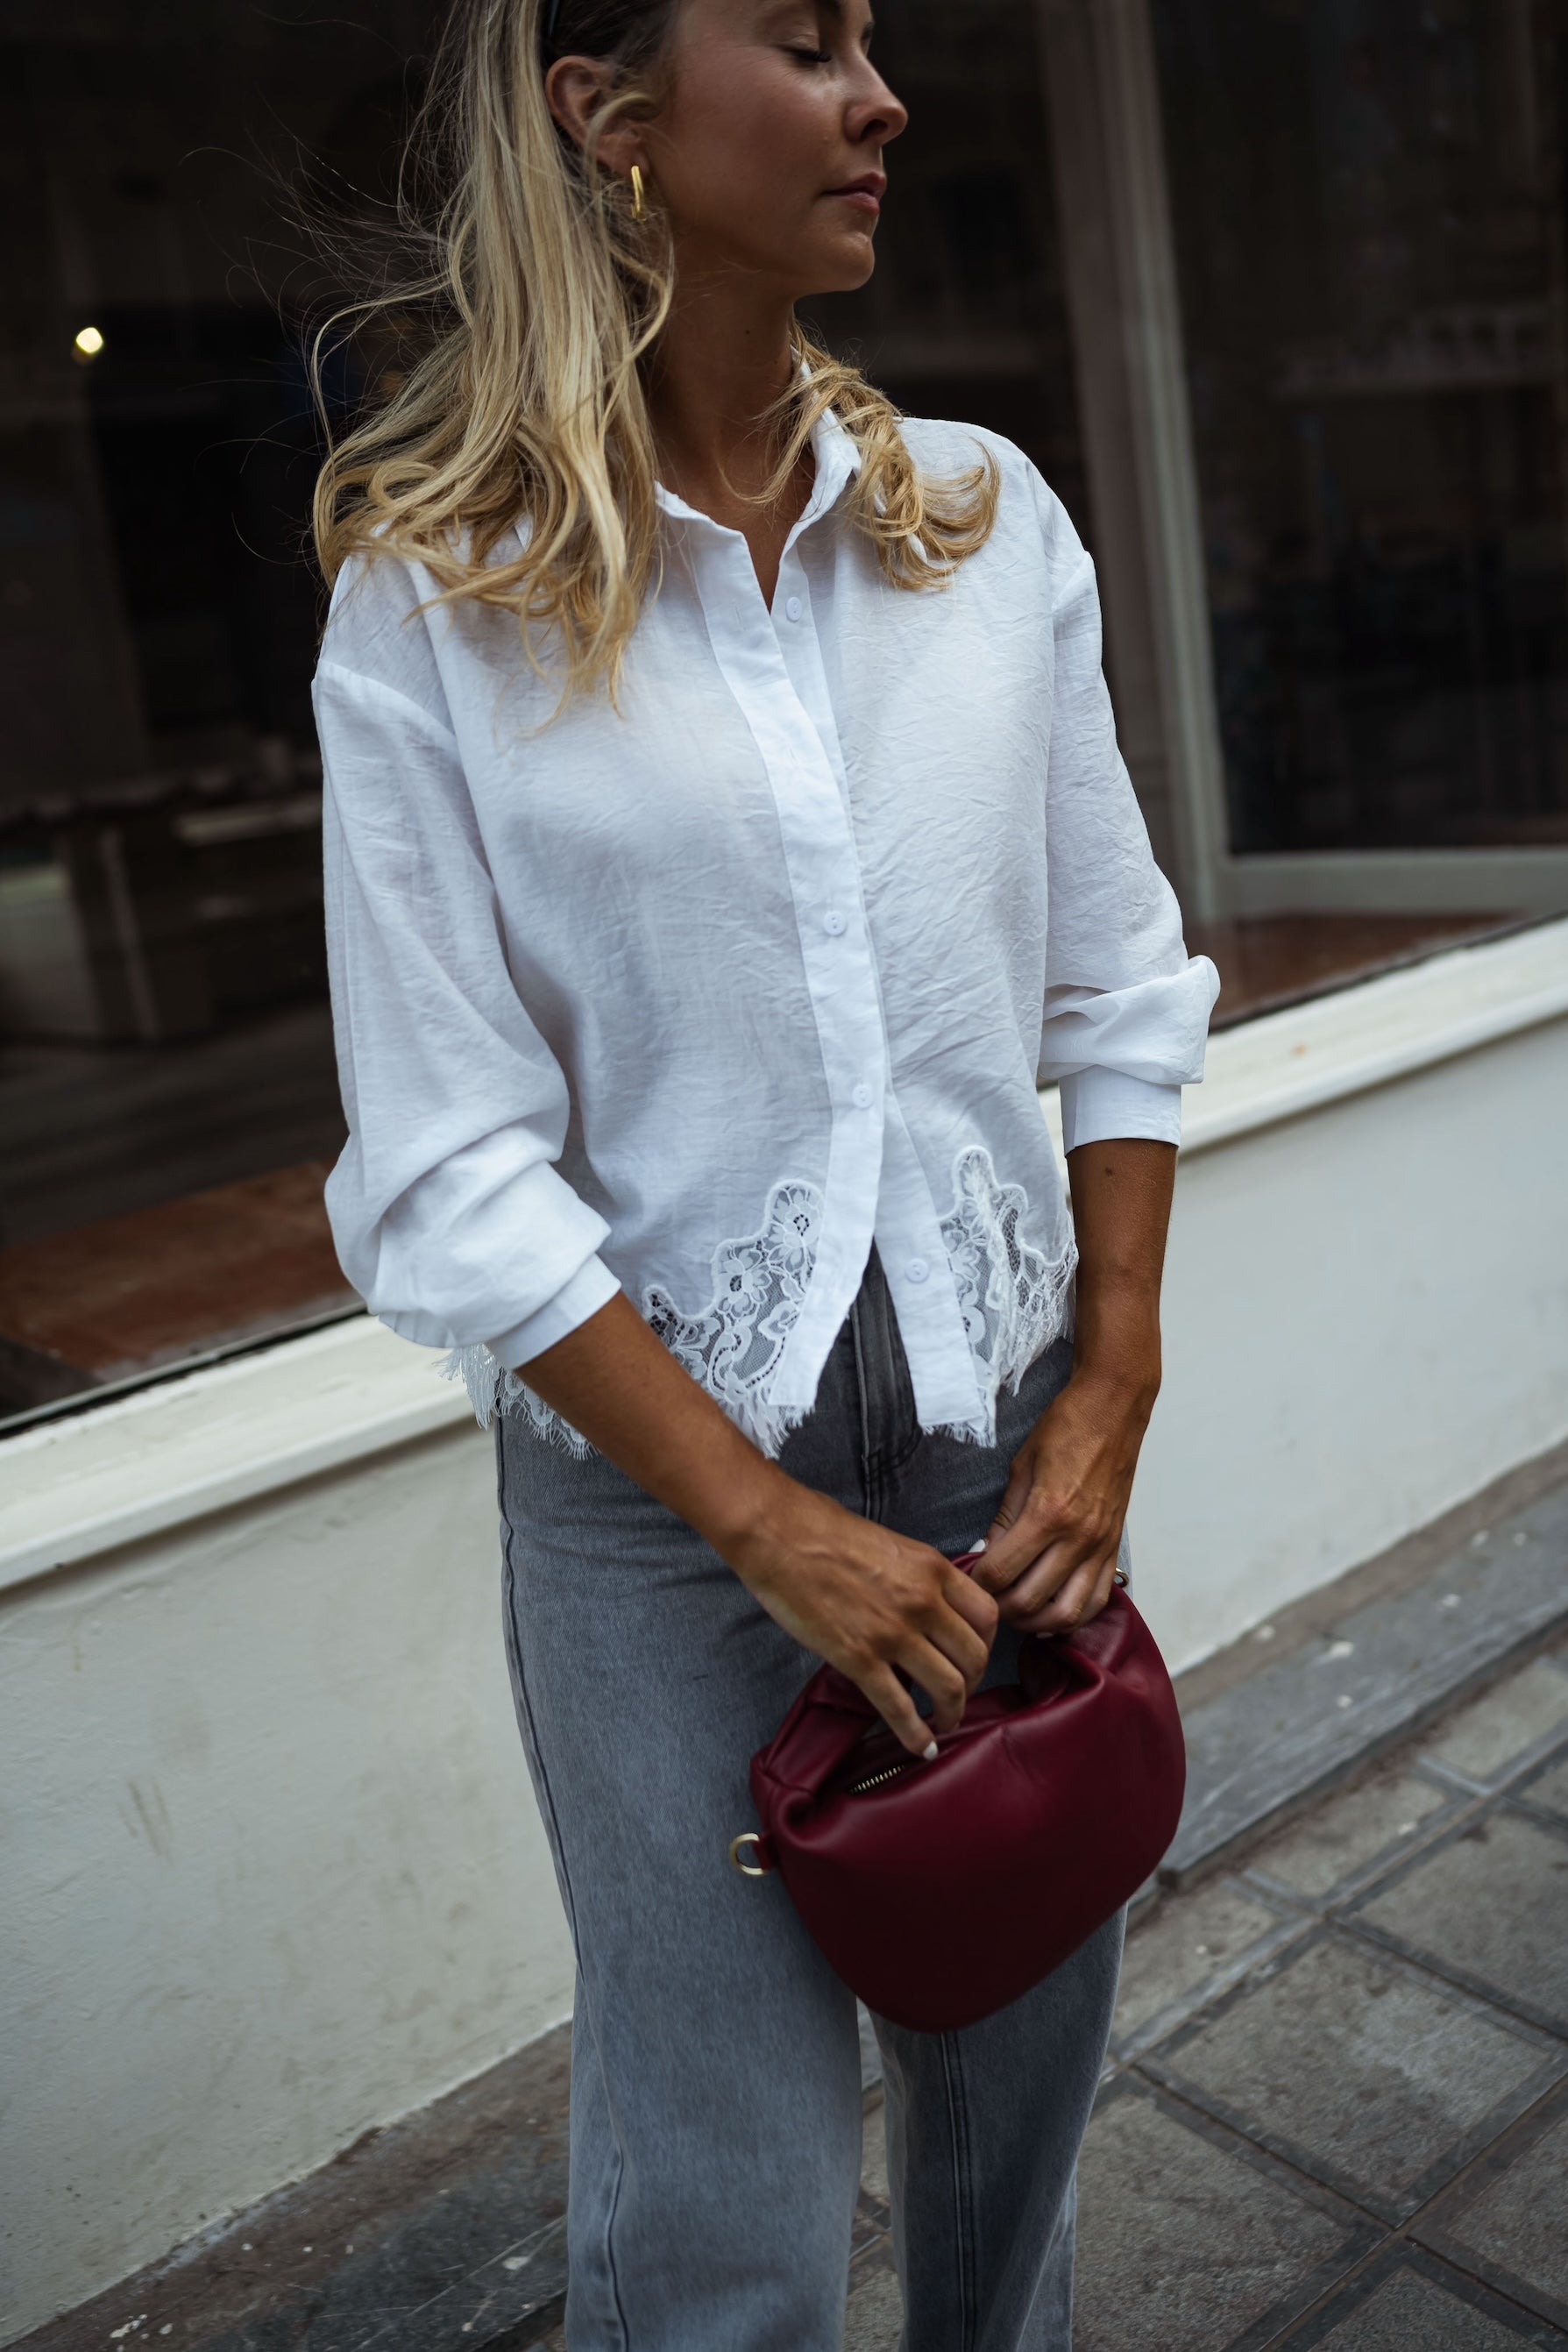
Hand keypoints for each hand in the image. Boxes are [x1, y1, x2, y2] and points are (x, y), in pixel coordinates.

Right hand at [725, 1476, 997, 1756]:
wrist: (778, 1536)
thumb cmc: (824, 1530)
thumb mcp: (891, 1543)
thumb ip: (918, 1575)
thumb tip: (930, 1603)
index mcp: (933, 1568)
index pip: (987, 1615)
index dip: (987, 1644)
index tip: (973, 1656)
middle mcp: (923, 1602)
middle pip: (974, 1656)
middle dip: (972, 1682)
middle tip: (959, 1692)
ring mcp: (893, 1633)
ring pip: (948, 1687)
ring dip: (953, 1712)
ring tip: (945, 1722)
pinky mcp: (859, 1659)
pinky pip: (900, 1708)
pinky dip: (916, 1734)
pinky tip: (920, 1746)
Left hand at [970, 1365, 1152, 1635]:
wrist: (1113, 1410)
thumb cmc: (1065, 1429)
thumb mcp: (1020, 1468)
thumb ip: (1003, 1518)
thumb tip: (983, 1556)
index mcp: (1048, 1513)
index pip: (1001, 1572)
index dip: (976, 1584)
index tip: (964, 1580)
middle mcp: (1078, 1537)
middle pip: (1030, 1601)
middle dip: (999, 1608)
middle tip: (983, 1600)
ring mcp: (1100, 1546)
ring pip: (1067, 1613)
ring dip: (1035, 1622)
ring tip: (1014, 1611)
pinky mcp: (1114, 1547)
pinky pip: (1097, 1600)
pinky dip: (1072, 1616)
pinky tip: (1050, 1610)